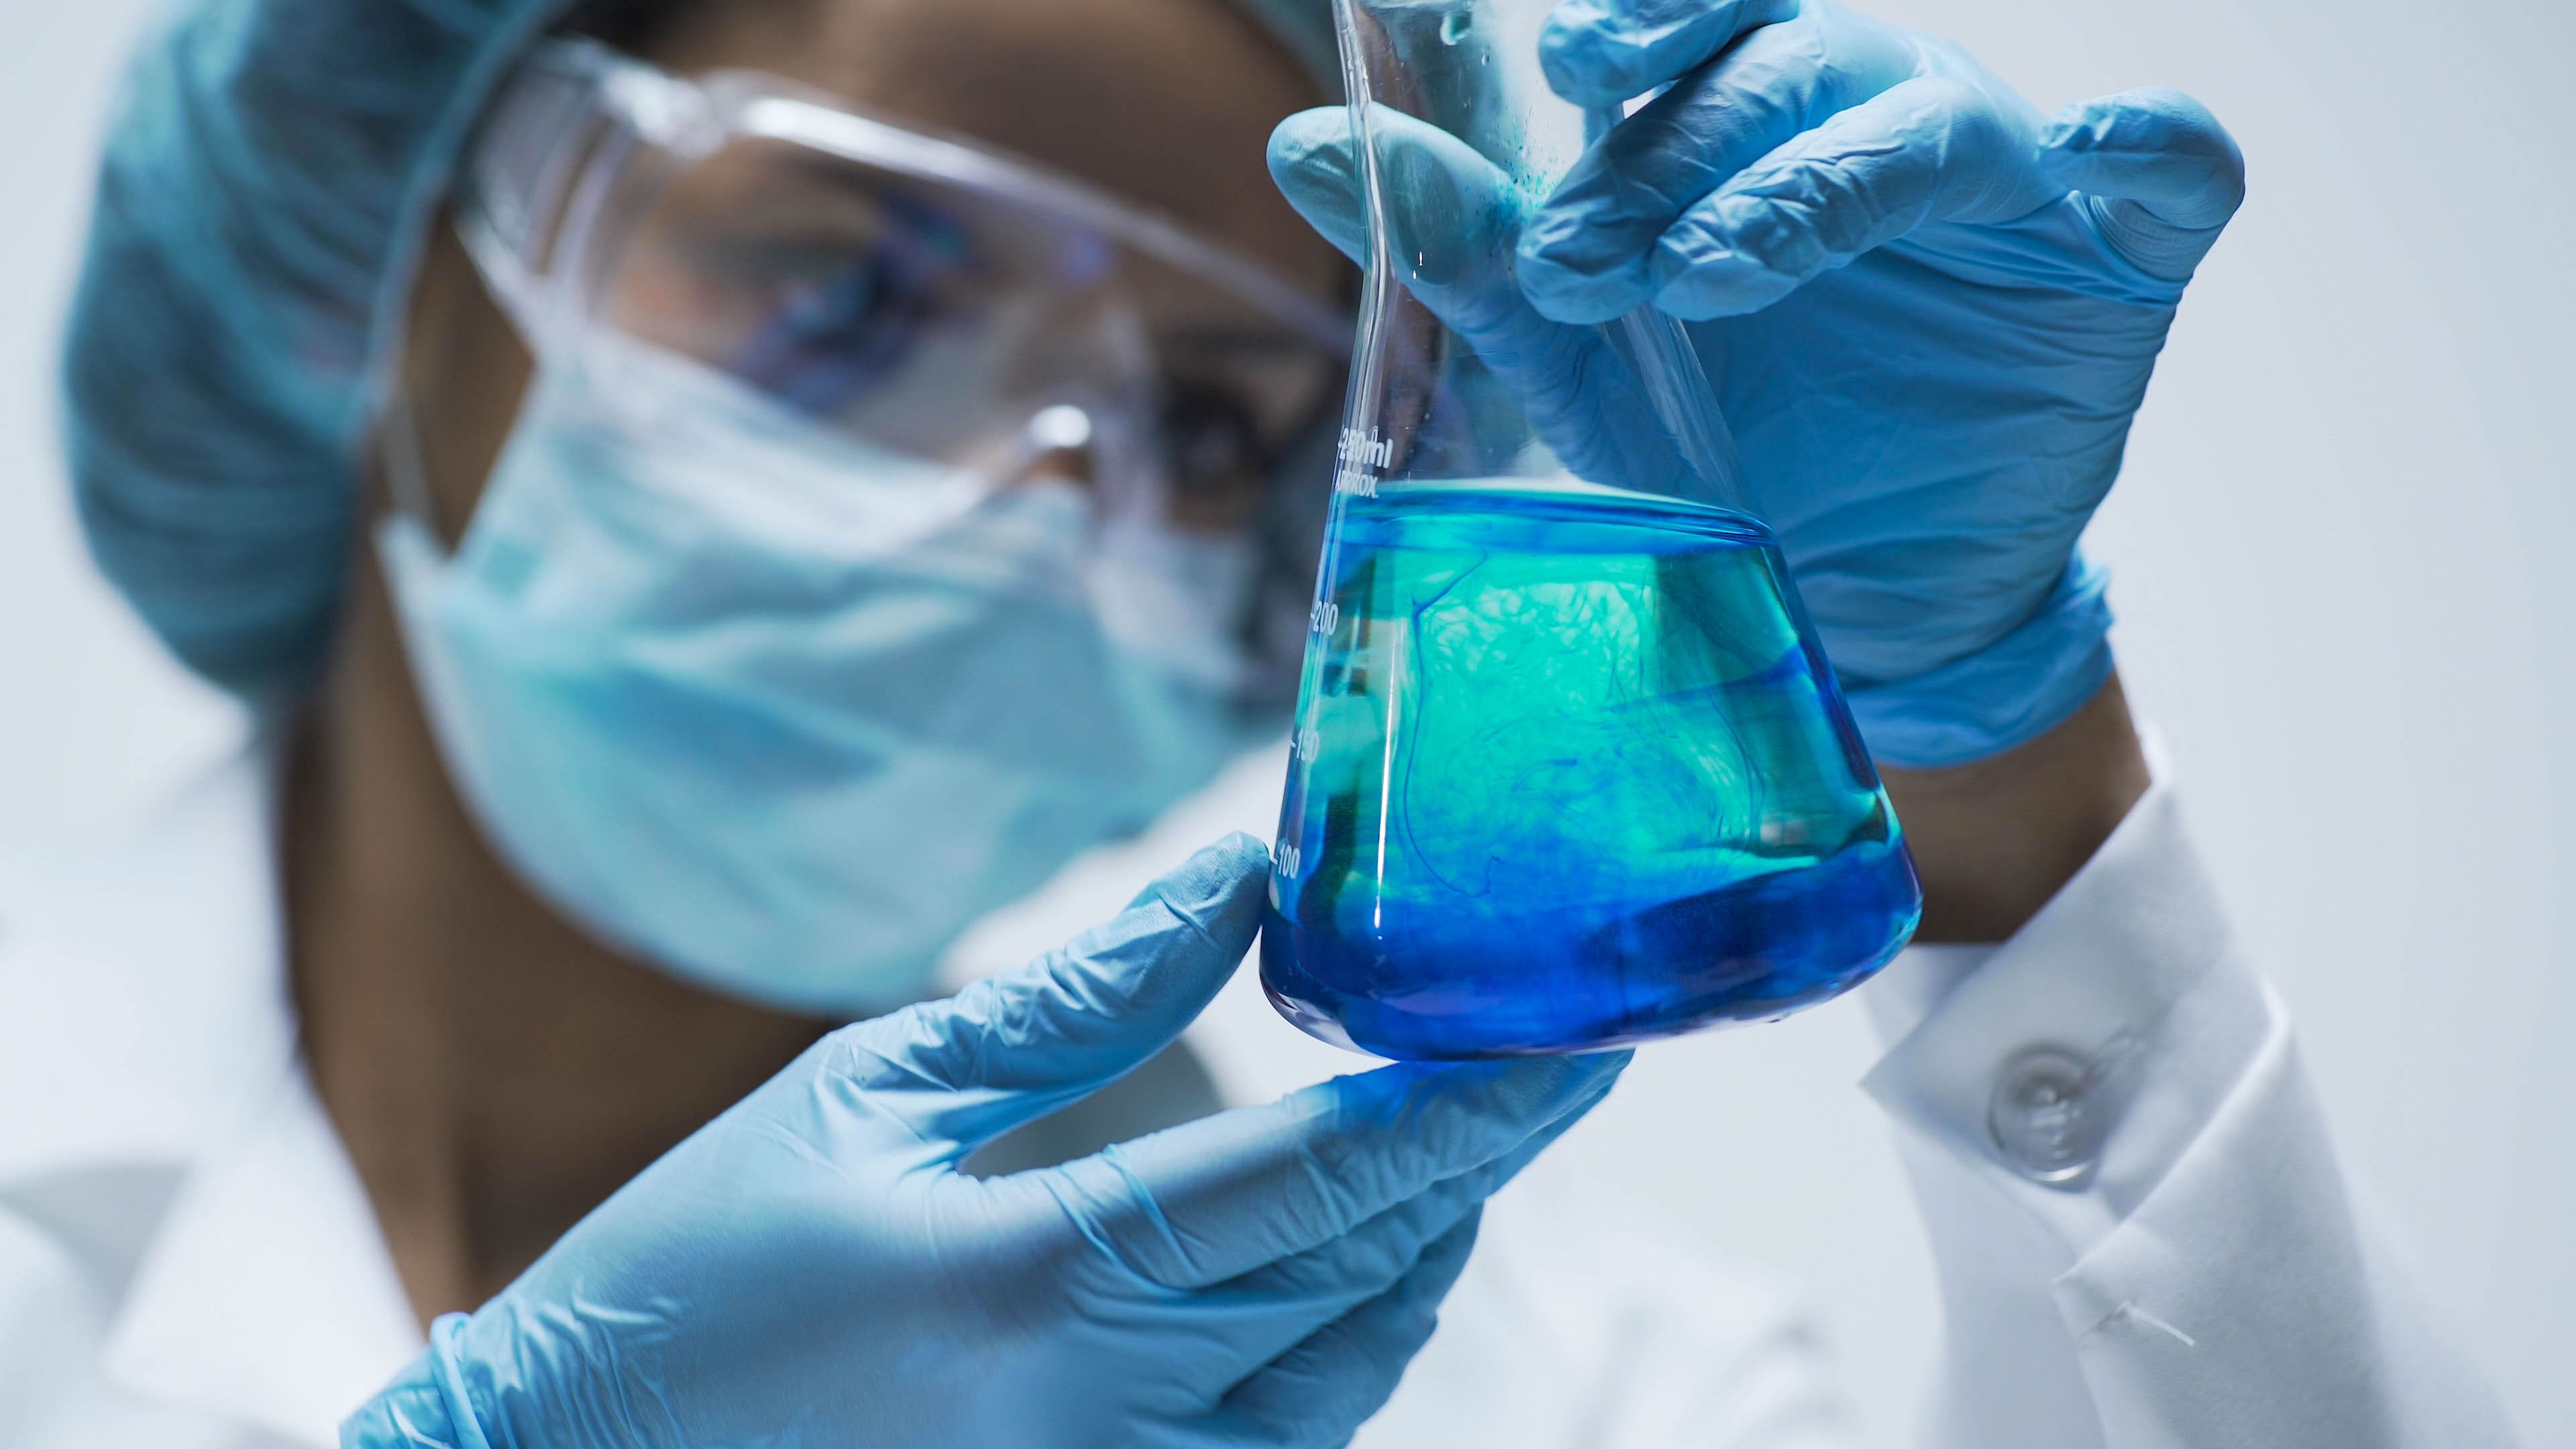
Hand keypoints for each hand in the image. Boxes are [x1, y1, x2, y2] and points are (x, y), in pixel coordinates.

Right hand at [341, 836, 1627, 1448]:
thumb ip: (1076, 999)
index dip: (1475, 1104)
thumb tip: (1235, 885)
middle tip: (1546, 1060)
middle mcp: (1102, 1423)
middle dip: (1475, 1165)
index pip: (1320, 1182)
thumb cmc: (697, 1280)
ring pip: (1347, 1383)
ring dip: (1420, 1259)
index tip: (1579, 1034)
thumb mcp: (864, 1103)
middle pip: (1364, 1278)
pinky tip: (1351, 1275)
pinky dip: (1339, 1358)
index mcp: (1040, 1281)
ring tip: (1458, 1149)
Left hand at [1269, 0, 2243, 767]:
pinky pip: (2173, 171)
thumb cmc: (1720, 445)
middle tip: (1603, 256)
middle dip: (1689, 153)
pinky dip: (2157, 145)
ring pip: (1931, 118)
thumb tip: (1303, 143)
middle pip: (1793, 66)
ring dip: (1824, 178)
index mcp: (1745, 121)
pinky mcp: (2118, 258)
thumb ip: (1469, 245)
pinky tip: (2115, 145)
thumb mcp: (1578, 359)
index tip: (1564, 81)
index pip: (1691, 33)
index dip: (1636, 37)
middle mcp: (1870, 122)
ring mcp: (2001, 186)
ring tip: (1722, 268)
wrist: (1856, 594)